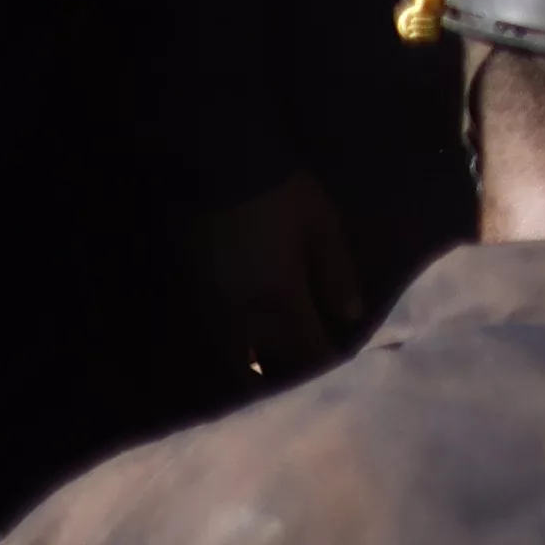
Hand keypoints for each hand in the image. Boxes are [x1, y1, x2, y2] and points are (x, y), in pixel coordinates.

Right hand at [187, 174, 375, 386]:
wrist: (218, 169)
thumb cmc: (282, 196)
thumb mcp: (322, 228)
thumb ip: (337, 274)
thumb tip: (350, 315)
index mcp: (282, 304)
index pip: (306, 356)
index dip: (324, 366)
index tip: (339, 368)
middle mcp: (245, 318)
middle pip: (267, 368)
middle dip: (288, 375)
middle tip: (307, 373)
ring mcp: (214, 310)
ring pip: (234, 359)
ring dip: (255, 369)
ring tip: (275, 365)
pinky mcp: (194, 294)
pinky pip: (215, 338)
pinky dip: (232, 348)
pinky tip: (245, 342)